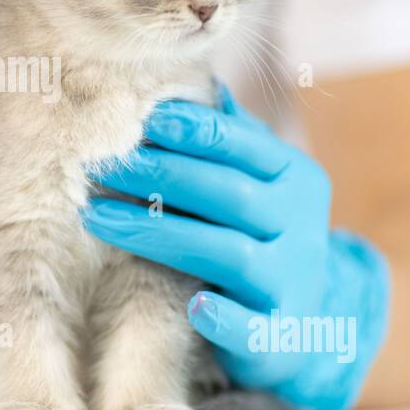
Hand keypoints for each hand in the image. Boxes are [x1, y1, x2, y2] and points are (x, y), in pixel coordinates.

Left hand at [82, 89, 388, 409]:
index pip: (242, 144)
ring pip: (227, 253)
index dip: (193, 129)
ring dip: (159, 234)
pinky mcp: (276, 334)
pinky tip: (190, 306)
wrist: (312, 319)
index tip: (142, 118)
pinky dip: (222, 317)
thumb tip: (189, 75)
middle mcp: (298, 224)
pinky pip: (249, 326)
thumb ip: (228, 136)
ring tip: (97, 217)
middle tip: (103, 162)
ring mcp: (290, 280)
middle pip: (229, 193)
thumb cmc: (262, 231)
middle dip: (162, 174)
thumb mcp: (258, 180)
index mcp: (294, 176)